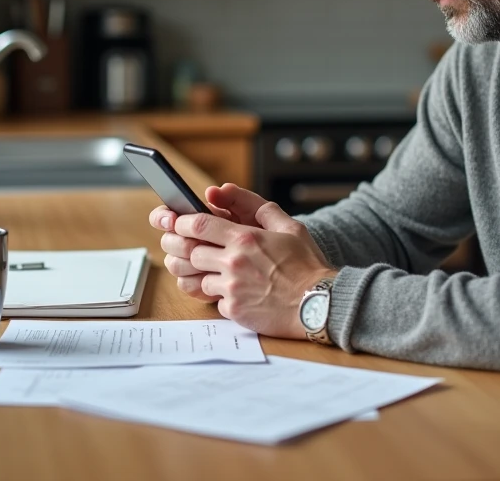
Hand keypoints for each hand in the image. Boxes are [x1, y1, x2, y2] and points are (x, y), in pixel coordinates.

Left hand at [147, 184, 293, 301]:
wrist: (320, 302)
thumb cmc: (306, 265)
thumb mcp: (290, 227)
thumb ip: (259, 207)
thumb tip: (226, 190)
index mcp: (245, 238)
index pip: (198, 224)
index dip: (182, 223)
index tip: (179, 223)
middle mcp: (234, 262)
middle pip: (190, 251)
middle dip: (183, 248)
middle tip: (186, 248)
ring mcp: (232, 288)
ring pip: (198, 278)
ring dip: (203, 274)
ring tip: (214, 271)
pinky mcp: (235, 310)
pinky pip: (214, 301)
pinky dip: (220, 297)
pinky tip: (236, 293)